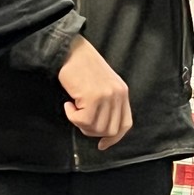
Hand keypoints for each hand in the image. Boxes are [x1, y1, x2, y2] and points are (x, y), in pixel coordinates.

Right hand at [58, 35, 131, 149]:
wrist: (70, 50)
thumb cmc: (81, 65)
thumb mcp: (103, 84)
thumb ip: (107, 102)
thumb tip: (100, 127)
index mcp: (122, 92)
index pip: (125, 124)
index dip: (114, 138)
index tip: (102, 144)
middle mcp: (118, 95)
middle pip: (109, 130)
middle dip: (91, 131)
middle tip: (79, 119)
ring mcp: (106, 96)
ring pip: (95, 128)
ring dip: (80, 123)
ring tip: (73, 108)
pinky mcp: (93, 97)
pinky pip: (82, 120)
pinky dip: (71, 116)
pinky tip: (68, 104)